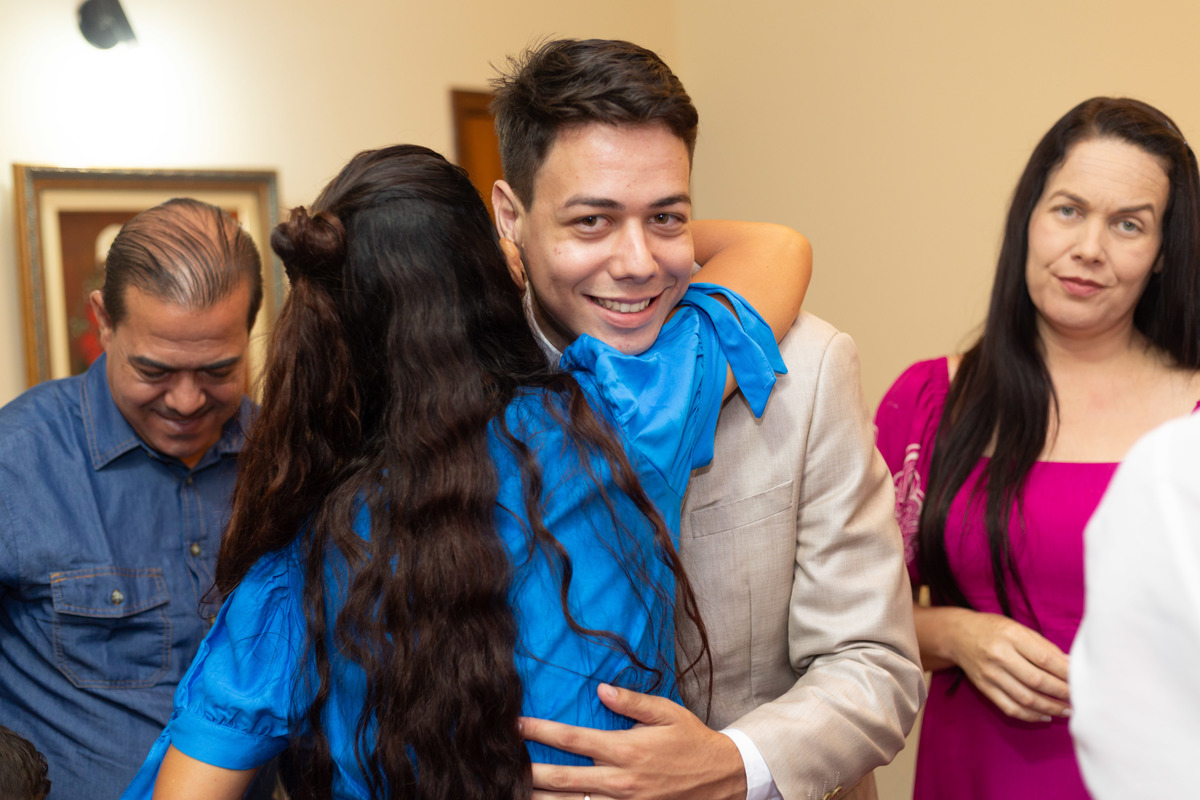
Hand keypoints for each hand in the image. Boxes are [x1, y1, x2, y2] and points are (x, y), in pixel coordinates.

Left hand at [523, 683, 746, 799]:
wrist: (723, 777)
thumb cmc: (691, 740)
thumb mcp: (666, 712)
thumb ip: (632, 702)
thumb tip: (600, 688)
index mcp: (626, 749)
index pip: (572, 740)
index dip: (539, 732)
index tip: (515, 725)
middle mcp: (621, 781)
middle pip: (562, 780)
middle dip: (528, 772)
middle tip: (501, 763)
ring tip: (514, 791)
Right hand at [945, 610, 1070, 721]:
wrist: (958, 635)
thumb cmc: (993, 629)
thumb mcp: (1019, 628)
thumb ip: (1044, 647)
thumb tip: (1071, 666)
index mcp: (1010, 636)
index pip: (1044, 658)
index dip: (1066, 673)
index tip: (1081, 680)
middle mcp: (999, 656)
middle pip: (1036, 681)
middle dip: (1062, 692)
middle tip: (1078, 698)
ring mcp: (990, 675)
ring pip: (1025, 698)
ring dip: (1050, 708)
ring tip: (1067, 710)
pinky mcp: (985, 688)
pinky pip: (1010, 708)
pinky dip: (1031, 716)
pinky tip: (1045, 716)